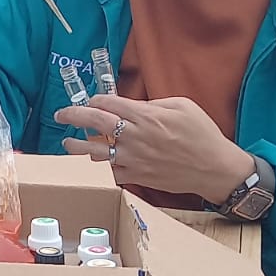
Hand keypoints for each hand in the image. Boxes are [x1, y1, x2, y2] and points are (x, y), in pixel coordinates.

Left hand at [53, 94, 253, 203]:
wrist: (214, 168)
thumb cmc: (202, 134)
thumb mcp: (182, 106)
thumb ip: (153, 103)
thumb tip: (133, 105)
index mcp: (146, 116)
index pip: (108, 103)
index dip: (95, 99)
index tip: (91, 100)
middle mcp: (135, 136)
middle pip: (94, 122)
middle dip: (73, 115)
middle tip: (61, 115)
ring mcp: (133, 159)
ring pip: (94, 151)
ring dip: (76, 145)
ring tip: (67, 141)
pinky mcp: (136, 176)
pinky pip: (109, 171)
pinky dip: (96, 167)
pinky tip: (89, 162)